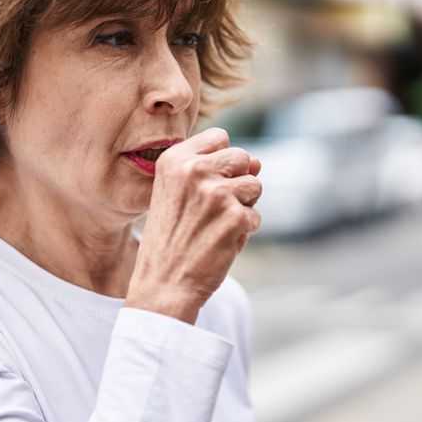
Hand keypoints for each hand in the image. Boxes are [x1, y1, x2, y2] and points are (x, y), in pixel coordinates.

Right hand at [125, 127, 261, 323]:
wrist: (163, 284)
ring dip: (242, 207)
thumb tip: (258, 161)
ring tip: (214, 226)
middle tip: (211, 210)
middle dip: (236, 182)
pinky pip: (255, 216)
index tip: (204, 185)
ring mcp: (217, 193)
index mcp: (174, 160)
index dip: (220, 162)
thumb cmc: (170, 238)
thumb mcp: (177, 195)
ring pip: (254, 185)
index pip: (220, 138)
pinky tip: (219, 243)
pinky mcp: (236, 217)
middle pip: (242, 157)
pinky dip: (243, 232)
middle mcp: (194, 171)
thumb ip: (213, 171)